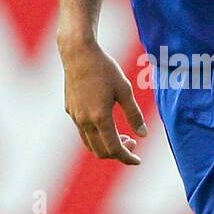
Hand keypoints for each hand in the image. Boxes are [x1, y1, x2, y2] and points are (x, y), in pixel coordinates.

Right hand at [60, 38, 146, 163]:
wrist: (78, 53)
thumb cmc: (104, 68)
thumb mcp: (125, 90)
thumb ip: (134, 114)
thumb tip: (142, 135)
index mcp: (100, 117)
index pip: (114, 149)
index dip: (128, 158)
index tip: (138, 160)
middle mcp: (84, 121)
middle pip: (101, 151)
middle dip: (118, 152)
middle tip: (133, 142)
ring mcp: (75, 117)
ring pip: (90, 144)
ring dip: (106, 146)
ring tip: (121, 135)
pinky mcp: (70, 110)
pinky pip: (83, 132)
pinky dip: (96, 136)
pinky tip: (106, 123)